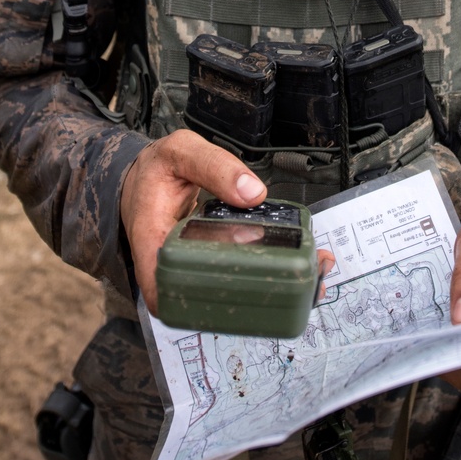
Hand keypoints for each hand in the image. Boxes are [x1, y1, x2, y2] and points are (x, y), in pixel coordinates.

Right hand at [119, 131, 333, 315]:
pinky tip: (300, 261)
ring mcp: (195, 268)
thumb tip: (252, 192)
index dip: (198, 307)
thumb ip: (214, 166)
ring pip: (229, 291)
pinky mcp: (214, 261)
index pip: (163, 293)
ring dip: (273, 287)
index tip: (242, 295)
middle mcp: (172, 266)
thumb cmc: (157, 169)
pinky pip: (240, 271)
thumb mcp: (181, 152)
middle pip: (207, 299)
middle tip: (297, 283)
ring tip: (312, 275)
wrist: (148, 175)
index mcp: (153, 243)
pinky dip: (271, 268)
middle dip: (254, 298)